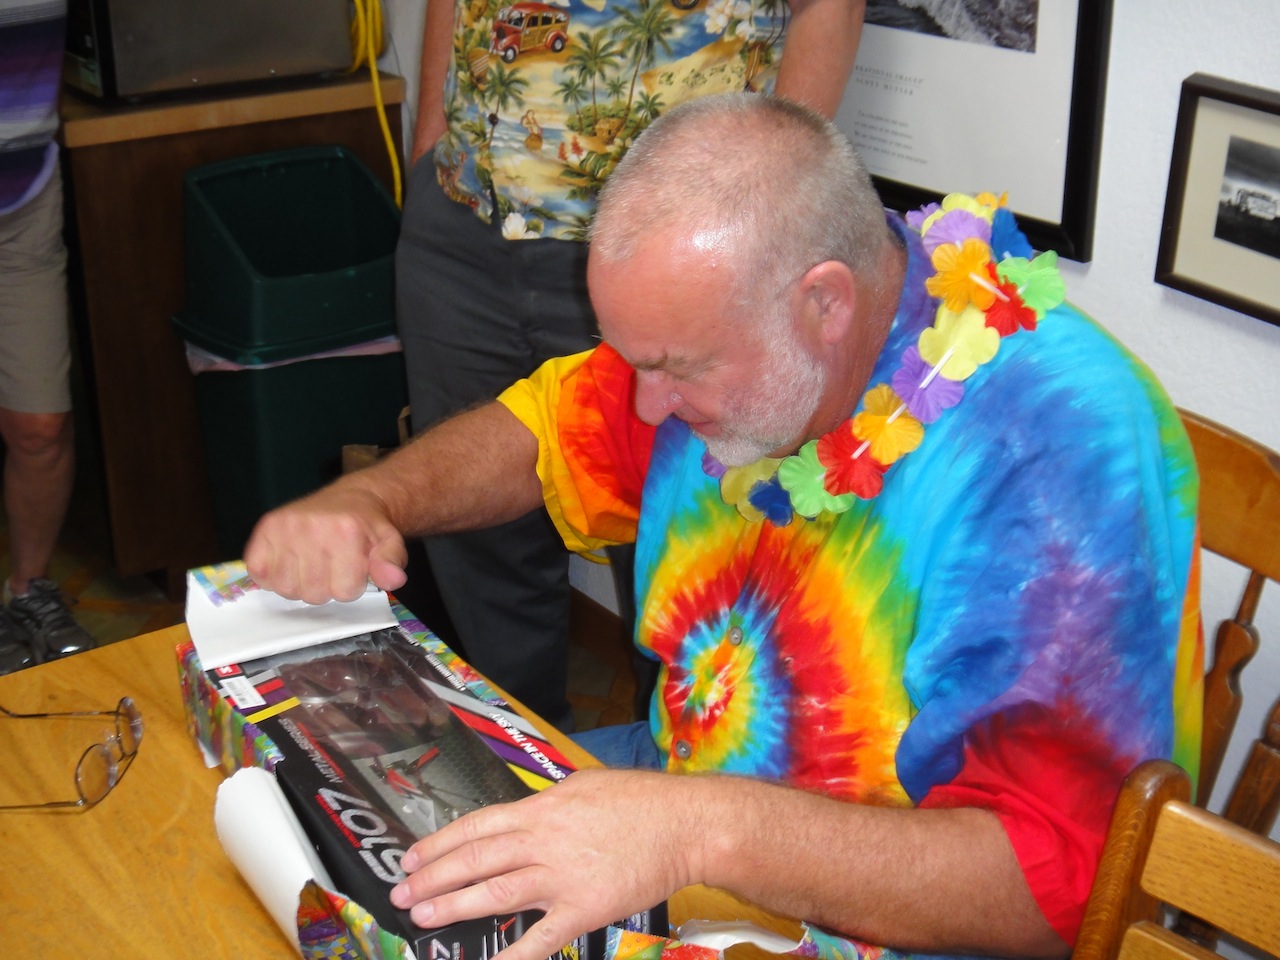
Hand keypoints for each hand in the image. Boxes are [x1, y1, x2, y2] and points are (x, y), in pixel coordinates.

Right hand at [243, 483, 407, 602]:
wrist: (352, 499)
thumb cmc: (368, 527)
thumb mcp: (390, 543)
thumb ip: (391, 562)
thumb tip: (393, 580)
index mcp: (345, 532)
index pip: (343, 591)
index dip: (350, 586)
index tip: (353, 569)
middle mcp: (312, 527)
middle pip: (313, 593)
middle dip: (326, 588)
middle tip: (331, 567)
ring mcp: (286, 527)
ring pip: (286, 587)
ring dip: (299, 584)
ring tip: (311, 566)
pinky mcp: (266, 528)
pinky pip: (259, 571)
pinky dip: (271, 575)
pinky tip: (289, 563)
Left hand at [389, 769, 698, 959]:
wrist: (684, 825)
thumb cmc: (640, 801)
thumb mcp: (584, 785)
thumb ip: (547, 805)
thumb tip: (521, 818)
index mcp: (541, 810)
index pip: (476, 827)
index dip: (439, 844)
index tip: (412, 858)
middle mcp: (542, 842)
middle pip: (475, 860)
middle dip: (432, 879)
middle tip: (402, 893)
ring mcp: (560, 878)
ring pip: (495, 894)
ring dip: (454, 906)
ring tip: (423, 917)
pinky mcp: (583, 909)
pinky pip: (540, 938)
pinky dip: (513, 956)